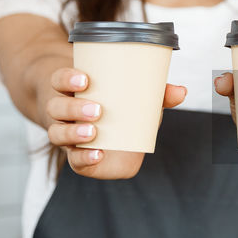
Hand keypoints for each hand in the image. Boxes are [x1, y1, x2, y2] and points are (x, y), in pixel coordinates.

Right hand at [44, 68, 186, 178]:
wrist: (106, 135)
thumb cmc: (119, 107)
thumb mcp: (135, 98)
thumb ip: (158, 95)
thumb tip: (181, 92)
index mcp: (72, 90)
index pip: (59, 80)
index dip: (66, 78)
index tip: (85, 80)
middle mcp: (63, 112)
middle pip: (56, 107)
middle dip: (74, 108)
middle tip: (97, 110)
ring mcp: (66, 135)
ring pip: (57, 133)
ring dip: (73, 133)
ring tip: (93, 132)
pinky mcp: (76, 157)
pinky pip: (73, 159)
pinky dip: (83, 157)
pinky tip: (98, 154)